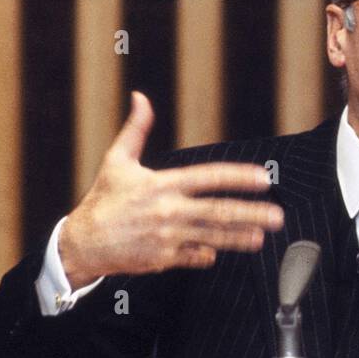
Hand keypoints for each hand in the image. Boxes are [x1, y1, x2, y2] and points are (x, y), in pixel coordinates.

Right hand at [58, 91, 283, 286]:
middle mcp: (169, 211)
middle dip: (251, 213)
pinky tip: (220, 254)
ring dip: (240, 237)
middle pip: (219, 211)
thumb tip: (141, 98)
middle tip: (276, 215)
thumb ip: (136, 129)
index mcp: (162, 184)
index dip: (238, 176)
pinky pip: (194, 257)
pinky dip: (208, 255)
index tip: (262, 178)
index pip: (209, 177)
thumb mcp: (117, 160)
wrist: (82, 243)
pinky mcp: (163, 259)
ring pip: (213, 237)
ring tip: (261, 237)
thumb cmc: (102, 200)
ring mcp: (168, 237)